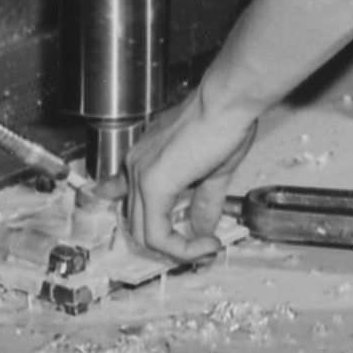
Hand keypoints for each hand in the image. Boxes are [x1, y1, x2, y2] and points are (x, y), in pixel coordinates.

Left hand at [123, 85, 262, 263]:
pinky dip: (182, 248)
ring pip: (145, 234)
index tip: (164, 232)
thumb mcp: (214, 169)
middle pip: (139, 222)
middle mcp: (136, 165)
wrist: (228, 102)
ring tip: (207, 248)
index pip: (124, 193)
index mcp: (147, 156)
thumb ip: (205, 201)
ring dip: (178, 249)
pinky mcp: (152, 187)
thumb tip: (206, 228)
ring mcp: (140, 177)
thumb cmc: (224, 119)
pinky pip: (157, 234)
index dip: (140, 217)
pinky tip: (206, 244)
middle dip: (170, 241)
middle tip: (201, 247)